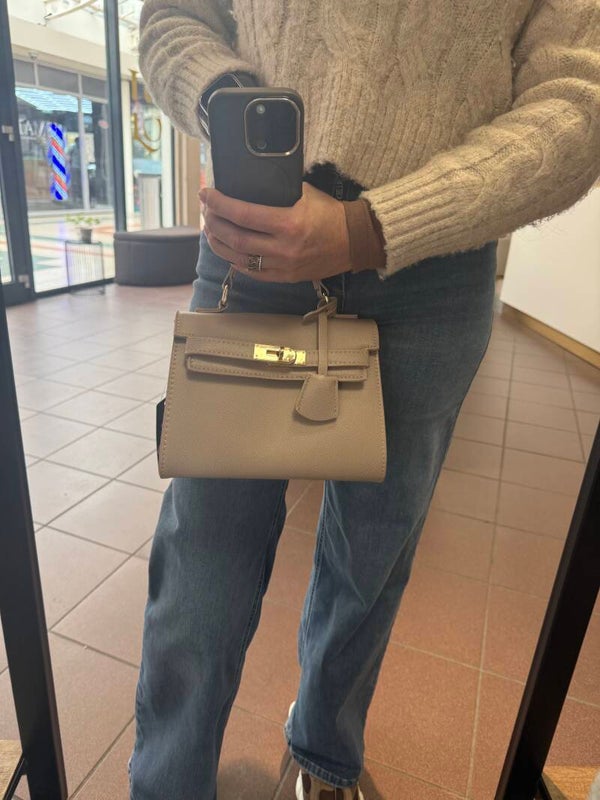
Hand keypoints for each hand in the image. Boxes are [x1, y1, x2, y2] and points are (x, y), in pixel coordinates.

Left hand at [199, 182, 350, 281]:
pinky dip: (235, 261)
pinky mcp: (285, 278)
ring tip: (211, 230)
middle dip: (214, 223)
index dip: (219, 204)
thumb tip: (249, 184)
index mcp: (288, 223)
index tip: (206, 194)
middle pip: (235, 237)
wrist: (353, 241)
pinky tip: (227, 250)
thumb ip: (277, 191)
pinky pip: (252, 273)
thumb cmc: (330, 213)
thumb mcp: (305, 193)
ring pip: (239, 258)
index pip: (242, 214)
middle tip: (207, 211)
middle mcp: (283, 248)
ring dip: (219, 243)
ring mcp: (282, 266)